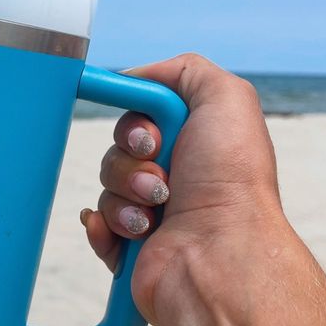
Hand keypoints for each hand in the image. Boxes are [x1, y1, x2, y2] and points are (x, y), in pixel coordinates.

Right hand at [80, 53, 290, 325]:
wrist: (218, 254)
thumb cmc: (230, 180)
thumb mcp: (226, 98)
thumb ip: (185, 71)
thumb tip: (134, 78)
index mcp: (196, 144)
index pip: (140, 118)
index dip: (136, 124)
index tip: (150, 135)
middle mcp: (177, 177)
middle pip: (117, 150)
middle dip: (130, 160)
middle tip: (162, 178)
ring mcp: (152, 213)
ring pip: (106, 187)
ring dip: (125, 196)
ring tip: (155, 213)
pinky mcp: (131, 247)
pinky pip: (95, 225)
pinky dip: (104, 228)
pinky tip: (129, 234)